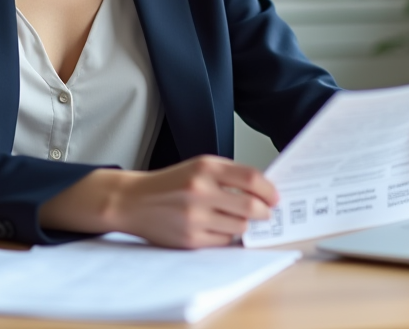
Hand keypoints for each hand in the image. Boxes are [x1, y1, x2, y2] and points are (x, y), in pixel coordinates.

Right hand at [112, 156, 277, 247]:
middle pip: (251, 206)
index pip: (251, 178)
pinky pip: (224, 241)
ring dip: (244, 224)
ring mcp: (195, 217)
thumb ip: (228, 175)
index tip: (274, 196)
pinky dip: (226, 235)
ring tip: (234, 217)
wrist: (134, 201)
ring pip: (240, 226)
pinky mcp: (190, 239)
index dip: (268, 189)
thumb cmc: (169, 184)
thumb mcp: (197, 167)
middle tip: (266, 212)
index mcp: (205, 168)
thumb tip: (262, 190)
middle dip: (264, 211)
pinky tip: (216, 227)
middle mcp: (200, 191)